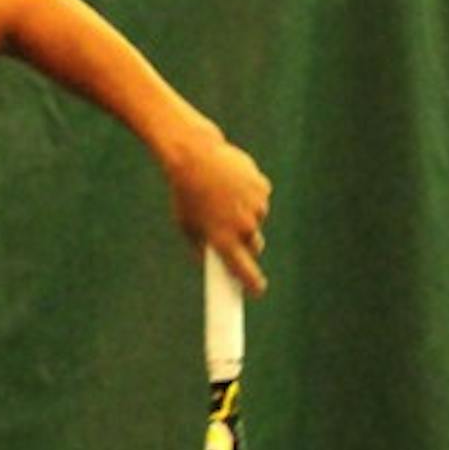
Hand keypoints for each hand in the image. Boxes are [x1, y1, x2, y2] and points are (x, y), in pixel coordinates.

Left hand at [166, 134, 272, 295]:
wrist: (195, 159)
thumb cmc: (185, 194)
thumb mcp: (185, 225)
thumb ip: (198, 248)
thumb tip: (207, 263)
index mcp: (223, 239)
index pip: (244, 270)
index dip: (252, 283)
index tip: (257, 290)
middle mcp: (243, 226)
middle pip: (255, 246)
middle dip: (247, 244)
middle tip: (234, 233)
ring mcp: (255, 207)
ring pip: (256, 219)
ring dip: (245, 214)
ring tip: (225, 198)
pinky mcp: (262, 188)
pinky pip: (260, 198)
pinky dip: (250, 194)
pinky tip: (233, 184)